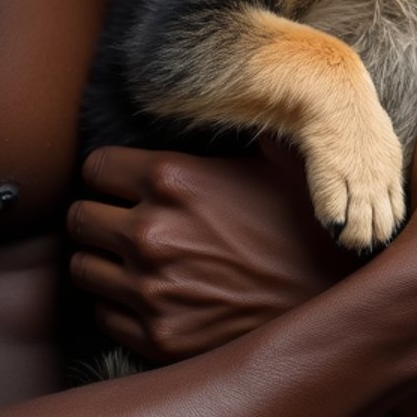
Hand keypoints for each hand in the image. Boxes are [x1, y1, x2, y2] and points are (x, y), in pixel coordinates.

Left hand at [67, 139, 359, 362]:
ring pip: (83, 268)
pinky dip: (119, 304)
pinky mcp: (156, 338)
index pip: (95, 167)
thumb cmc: (308, 228)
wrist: (337, 311)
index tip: (123, 182)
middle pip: (80, 218)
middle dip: (100, 216)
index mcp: (173, 178)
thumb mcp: (279, 159)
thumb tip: (237, 78)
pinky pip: (104, 314)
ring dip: (104, 261)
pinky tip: (150, 294)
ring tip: (133, 259)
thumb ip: (242, 120)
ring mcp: (151, 289)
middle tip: (124, 221)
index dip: (110, 173)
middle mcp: (151, 232)